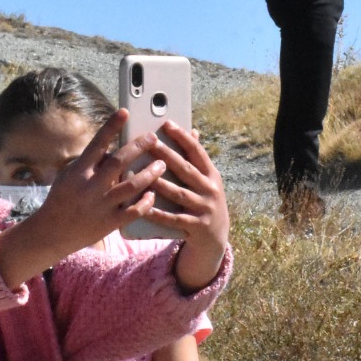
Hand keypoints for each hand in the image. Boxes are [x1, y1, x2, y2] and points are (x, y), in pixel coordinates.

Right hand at [29, 110, 164, 255]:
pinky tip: (153, 194)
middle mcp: (90, 187)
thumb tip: (111, 147)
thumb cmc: (62, 199)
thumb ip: (90, 162)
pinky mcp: (109, 223)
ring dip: (150, 174)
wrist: (52, 233)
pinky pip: (134, 211)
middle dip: (138, 147)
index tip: (124, 112)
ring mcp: (101, 206)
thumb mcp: (69, 176)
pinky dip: (145, 202)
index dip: (111, 126)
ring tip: (162, 165)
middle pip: (119, 162)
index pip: (97, 143)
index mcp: (78, 171)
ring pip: (132, 186)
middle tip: (153, 138)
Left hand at [143, 121, 230, 293]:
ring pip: (179, 194)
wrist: (216, 237)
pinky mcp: (197, 227)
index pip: (197, 152)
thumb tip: (192, 131)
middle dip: (168, 156)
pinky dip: (159, 213)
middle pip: (186, 170)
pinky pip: (174, 219)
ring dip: (161, 183)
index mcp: (212, 175)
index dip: (182, 137)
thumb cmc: (204, 201)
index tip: (167, 123)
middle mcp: (211, 190)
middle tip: (150, 143)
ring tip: (144, 174)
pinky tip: (144, 207)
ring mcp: (205, 209)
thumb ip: (196, 160)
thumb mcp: (206, 181)